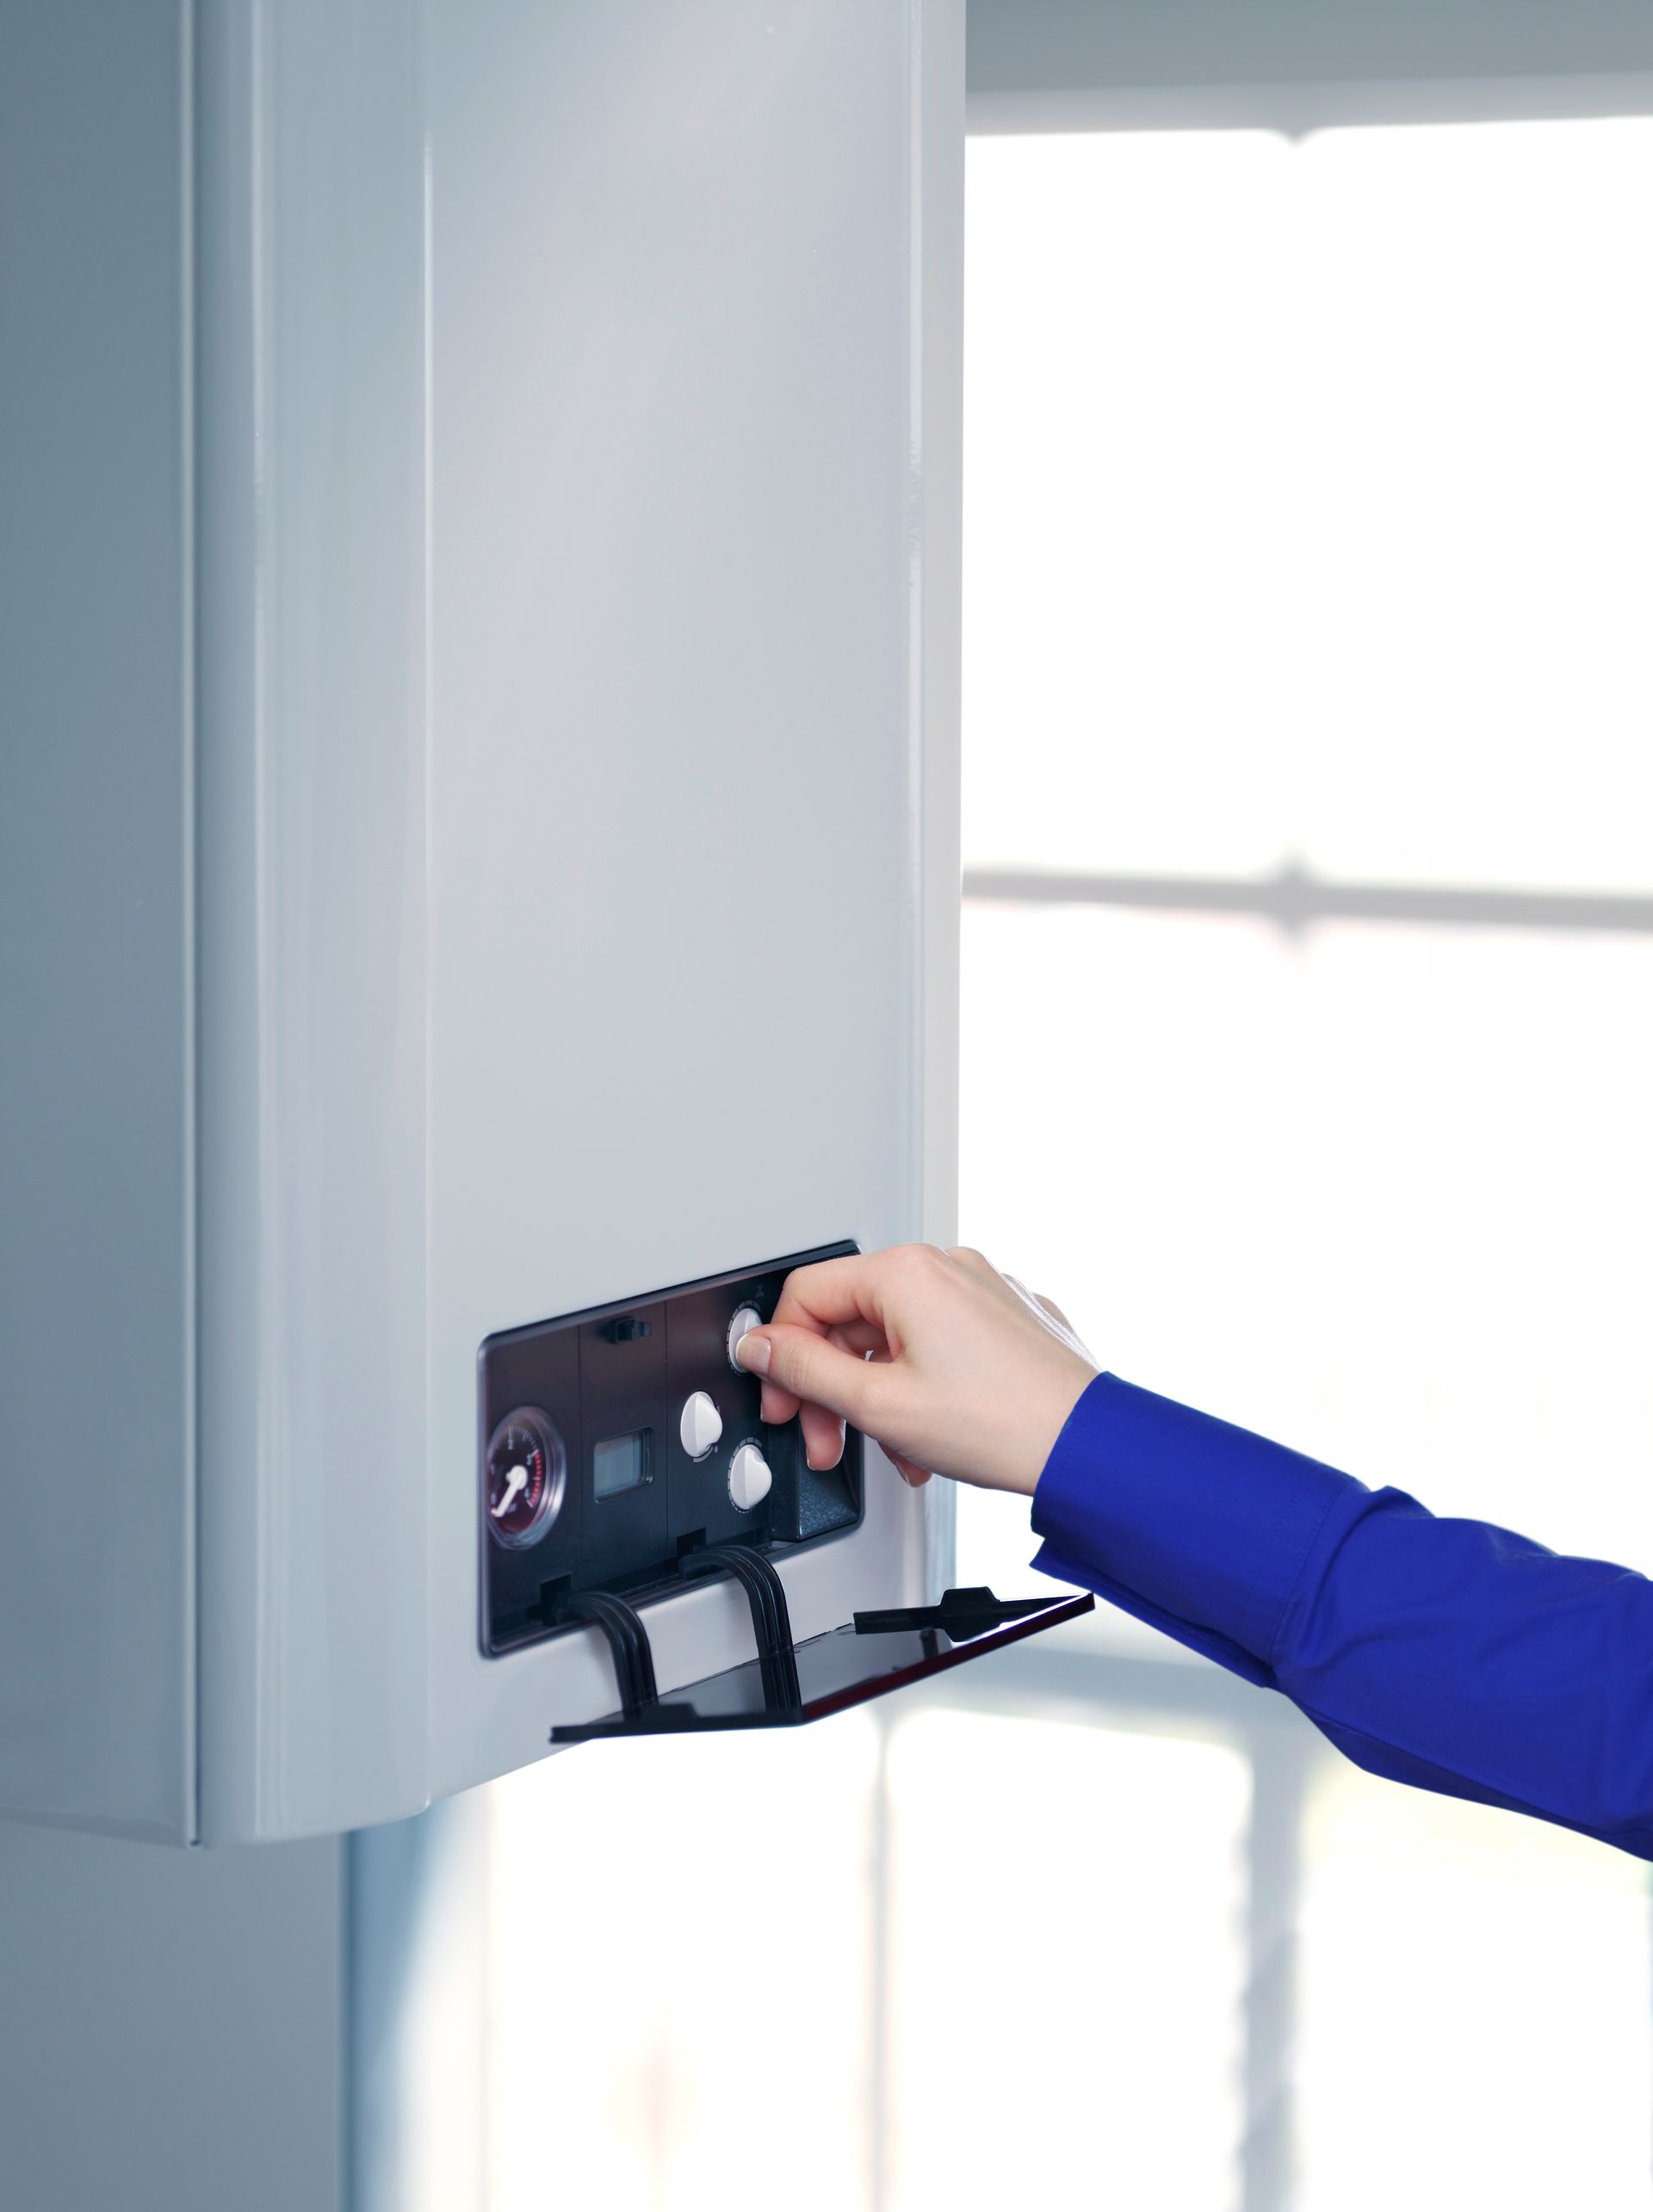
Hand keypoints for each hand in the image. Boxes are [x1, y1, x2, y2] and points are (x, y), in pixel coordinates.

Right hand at [733, 1244, 1095, 1496]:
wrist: (1088, 1448)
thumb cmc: (1004, 1423)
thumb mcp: (877, 1404)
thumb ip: (804, 1371)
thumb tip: (761, 1347)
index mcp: (908, 1273)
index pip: (805, 1293)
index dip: (780, 1354)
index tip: (781, 1398)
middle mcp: (946, 1267)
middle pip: (849, 1318)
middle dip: (830, 1387)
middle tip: (824, 1436)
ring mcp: (981, 1290)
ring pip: (893, 1338)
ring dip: (875, 1397)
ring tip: (889, 1449)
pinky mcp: (1005, 1319)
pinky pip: (937, 1346)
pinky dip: (918, 1388)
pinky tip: (924, 1437)